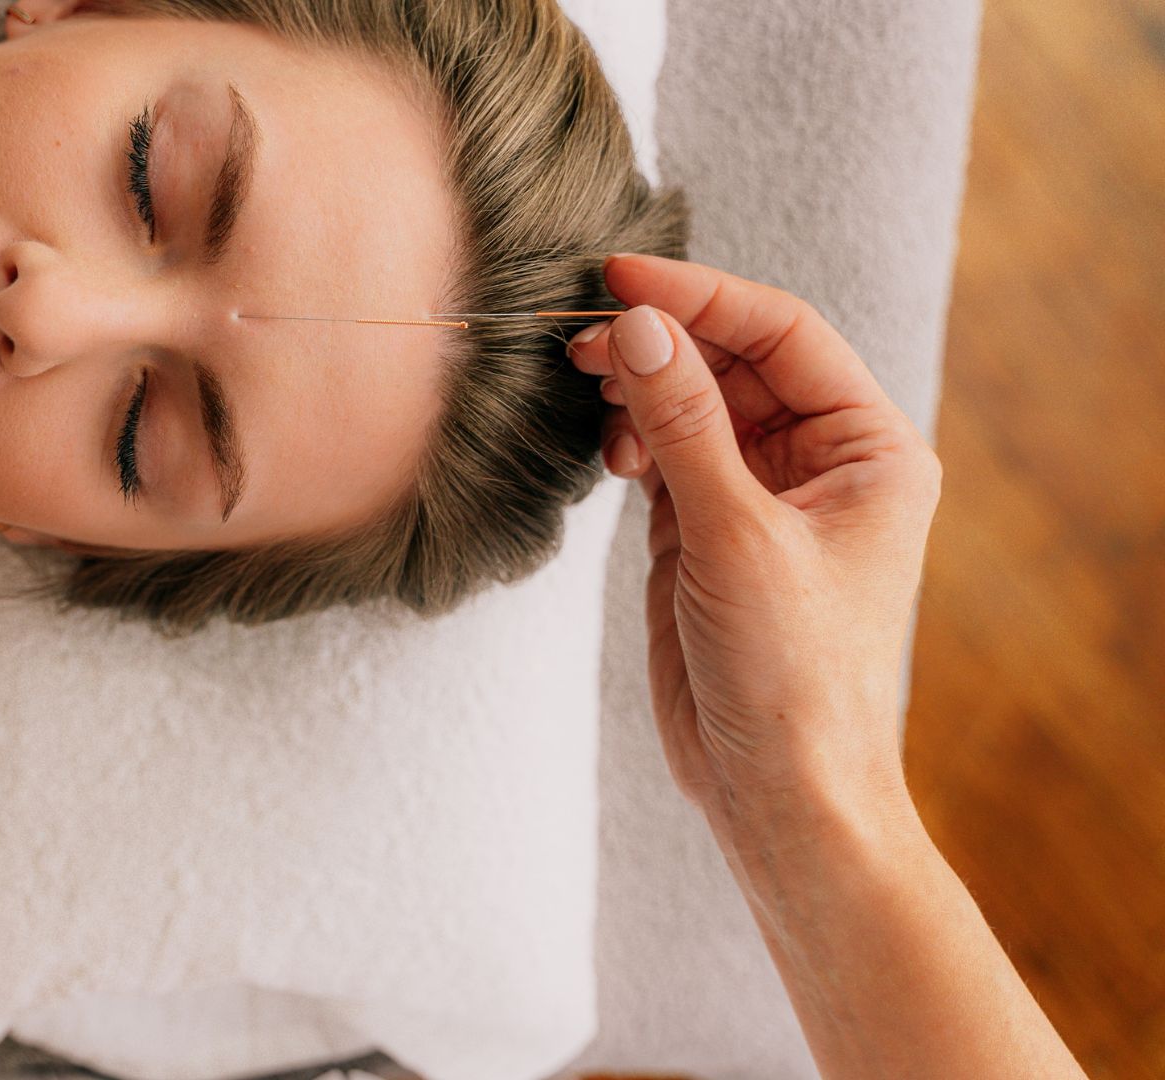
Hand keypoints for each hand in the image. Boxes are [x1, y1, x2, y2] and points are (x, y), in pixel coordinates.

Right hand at [565, 255, 941, 834]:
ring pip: (692, 404)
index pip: (783, 335)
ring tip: (585, 384)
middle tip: (584, 339)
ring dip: (639, 388)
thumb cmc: (793, 675)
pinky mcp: (706, 533)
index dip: (703, 298)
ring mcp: (759, 496)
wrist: (778, 791)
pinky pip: (665, 454)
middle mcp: (821, 463)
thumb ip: (685, 425)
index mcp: (869, 449)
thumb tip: (639, 329)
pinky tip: (605, 447)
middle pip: (733, 362)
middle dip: (662, 343)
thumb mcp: (736, 536)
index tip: (621, 280)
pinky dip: (629, 439)